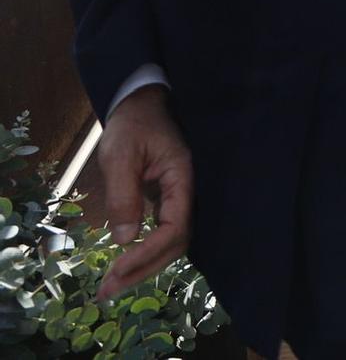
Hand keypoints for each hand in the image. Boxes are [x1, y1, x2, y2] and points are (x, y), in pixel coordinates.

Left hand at [95, 86, 192, 299]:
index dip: (148, 252)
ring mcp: (179, 197)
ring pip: (172, 242)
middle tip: (108, 291)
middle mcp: (188, 192)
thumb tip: (124, 240)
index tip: (117, 270)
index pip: (175, 227)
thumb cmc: (133, 124)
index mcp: (183, 179)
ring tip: (112, 286)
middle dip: (144, 269)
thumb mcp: (121, 156)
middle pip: (177, 243)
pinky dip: (145, 253)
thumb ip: (124, 196)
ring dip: (144, 266)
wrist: (141, 104)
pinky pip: (164, 233)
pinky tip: (125, 265)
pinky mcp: (168, 200)